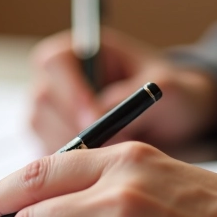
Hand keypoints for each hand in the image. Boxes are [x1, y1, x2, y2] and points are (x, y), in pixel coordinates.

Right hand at [29, 28, 216, 153]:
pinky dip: (71, 165)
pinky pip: (48, 153)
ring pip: (41, 130)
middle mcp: (56, 79)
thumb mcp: (170, 87)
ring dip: (74, 147)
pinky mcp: (51, 140)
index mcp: (79, 51)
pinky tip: (102, 165)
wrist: (176, 123)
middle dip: (71, 126)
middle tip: (104, 147)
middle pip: (42, 100)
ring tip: (113, 154)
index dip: (71, 91)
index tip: (94, 119)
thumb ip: (135, 94)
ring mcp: (49, 111)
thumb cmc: (175, 95)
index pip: (55, 62)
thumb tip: (100, 112)